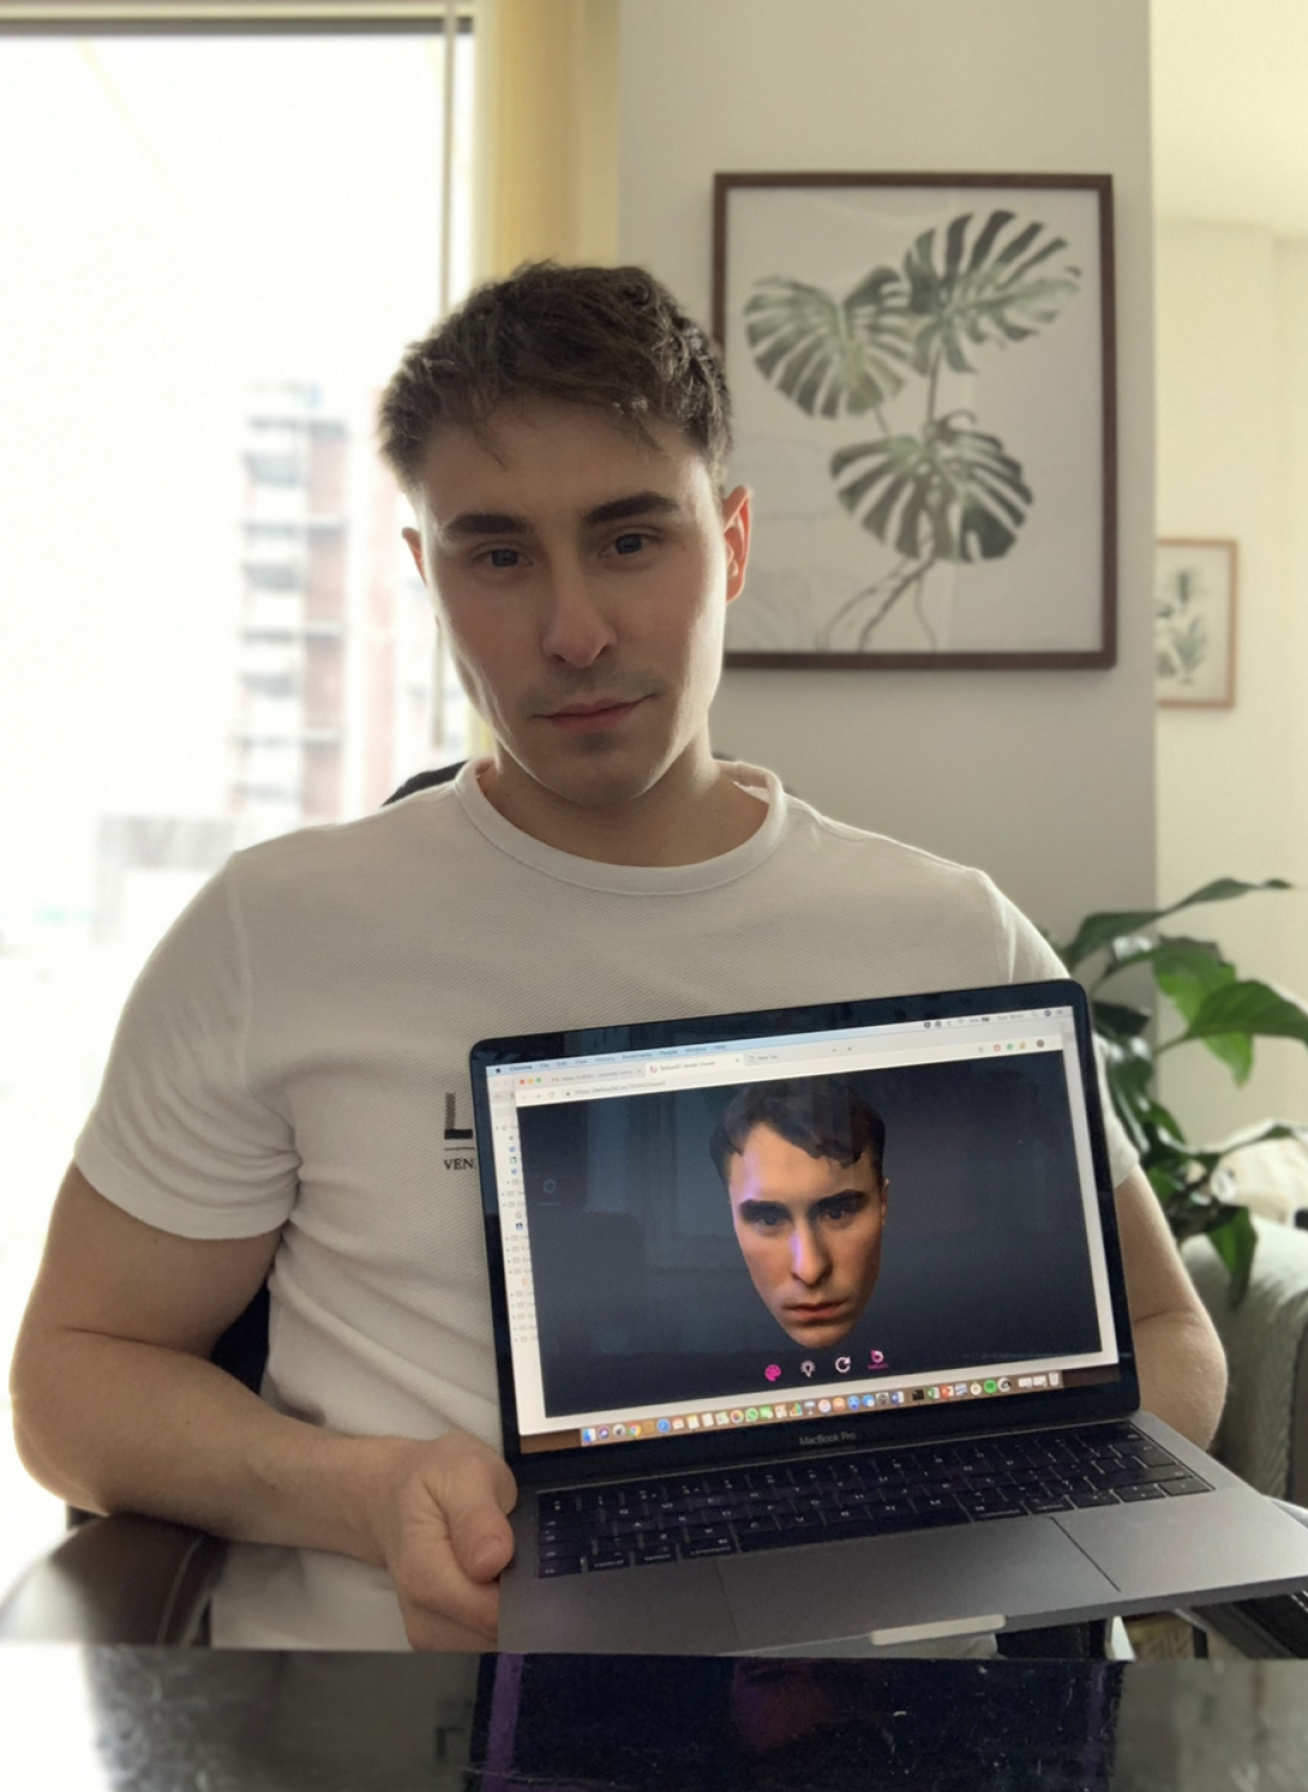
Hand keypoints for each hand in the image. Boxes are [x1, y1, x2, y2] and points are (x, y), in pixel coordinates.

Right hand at [367, 1430, 517, 1650]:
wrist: (395, 1496)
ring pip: (495, 1637)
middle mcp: (420, 1615)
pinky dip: (499, 1609)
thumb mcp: (463, 1472)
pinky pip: (487, 1637)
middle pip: (496, 1629)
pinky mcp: (439, 1640)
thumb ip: (477, 1516)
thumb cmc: (433, 1480)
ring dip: (511, 1601)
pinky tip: (491, 1576)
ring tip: (501, 1555)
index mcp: (422, 1572)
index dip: (524, 1588)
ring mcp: (428, 1633)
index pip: (487, 1613)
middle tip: (517, 1543)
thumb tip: (492, 1561)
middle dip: (521, 1592)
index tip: (532, 1552)